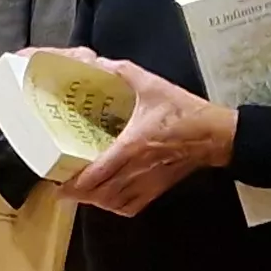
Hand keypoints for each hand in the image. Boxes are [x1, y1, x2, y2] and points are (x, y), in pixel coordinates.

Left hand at [59, 53, 237, 217]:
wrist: (213, 134)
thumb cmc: (182, 110)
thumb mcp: (150, 84)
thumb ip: (120, 72)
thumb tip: (94, 63)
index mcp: (132, 146)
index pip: (96, 174)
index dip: (73, 182)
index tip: (56, 177)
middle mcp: (137, 170)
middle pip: (98, 194)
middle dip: (76, 192)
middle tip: (61, 181)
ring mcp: (147, 184)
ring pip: (111, 204)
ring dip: (92, 199)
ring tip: (79, 189)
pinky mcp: (156, 191)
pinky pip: (128, 208)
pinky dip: (113, 206)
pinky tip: (105, 196)